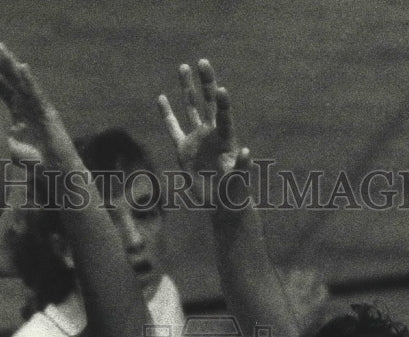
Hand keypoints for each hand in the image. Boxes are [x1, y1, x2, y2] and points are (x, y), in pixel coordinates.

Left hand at [0, 42, 77, 169]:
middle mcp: (28, 104)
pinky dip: (30, 81)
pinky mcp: (49, 114)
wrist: (59, 174)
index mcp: (19, 110)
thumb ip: (1, 141)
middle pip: (8, 78)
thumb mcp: (12, 151)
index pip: (0, 85)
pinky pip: (37, 95)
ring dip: (10, 64)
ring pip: (21, 81)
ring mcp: (39, 107)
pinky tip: (22, 68)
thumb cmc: (38, 164)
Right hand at [158, 58, 251, 200]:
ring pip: (190, 108)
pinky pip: (173, 128)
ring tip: (184, 66)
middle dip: (206, 82)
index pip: (224, 117)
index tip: (221, 89)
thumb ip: (242, 167)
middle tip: (203, 61)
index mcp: (226, 140)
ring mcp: (197, 139)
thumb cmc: (234, 192)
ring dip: (187, 88)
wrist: (222, 202)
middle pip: (209, 102)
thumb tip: (247, 151)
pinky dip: (167, 114)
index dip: (223, 104)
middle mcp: (211, 134)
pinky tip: (161, 97)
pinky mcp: (183, 149)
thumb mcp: (239, 181)